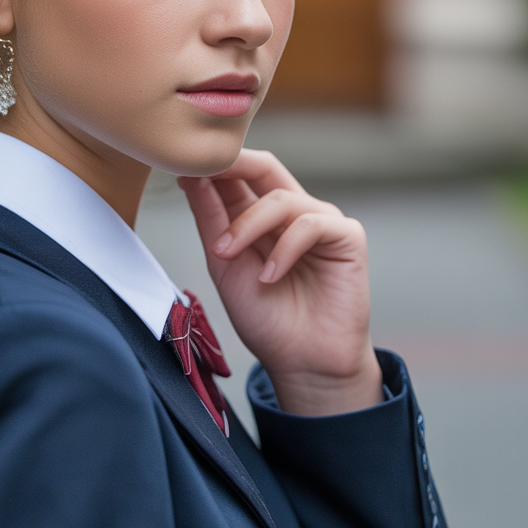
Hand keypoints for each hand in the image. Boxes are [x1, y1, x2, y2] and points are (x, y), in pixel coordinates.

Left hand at [179, 149, 382, 415]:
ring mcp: (322, 220)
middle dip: (233, 164)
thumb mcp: (224, 263)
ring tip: (227, 255)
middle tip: (203, 167)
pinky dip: (284, 248)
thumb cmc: (265, 318)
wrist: (301, 364)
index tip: (180, 163)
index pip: (240, 174)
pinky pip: (311, 224)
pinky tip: (269, 276)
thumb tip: (191, 173)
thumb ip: (211, 218)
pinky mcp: (347, 237)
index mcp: (262, 215)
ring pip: (280, 199)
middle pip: (265, 167)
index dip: (214, 165)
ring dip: (247, 225)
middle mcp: (293, 211)